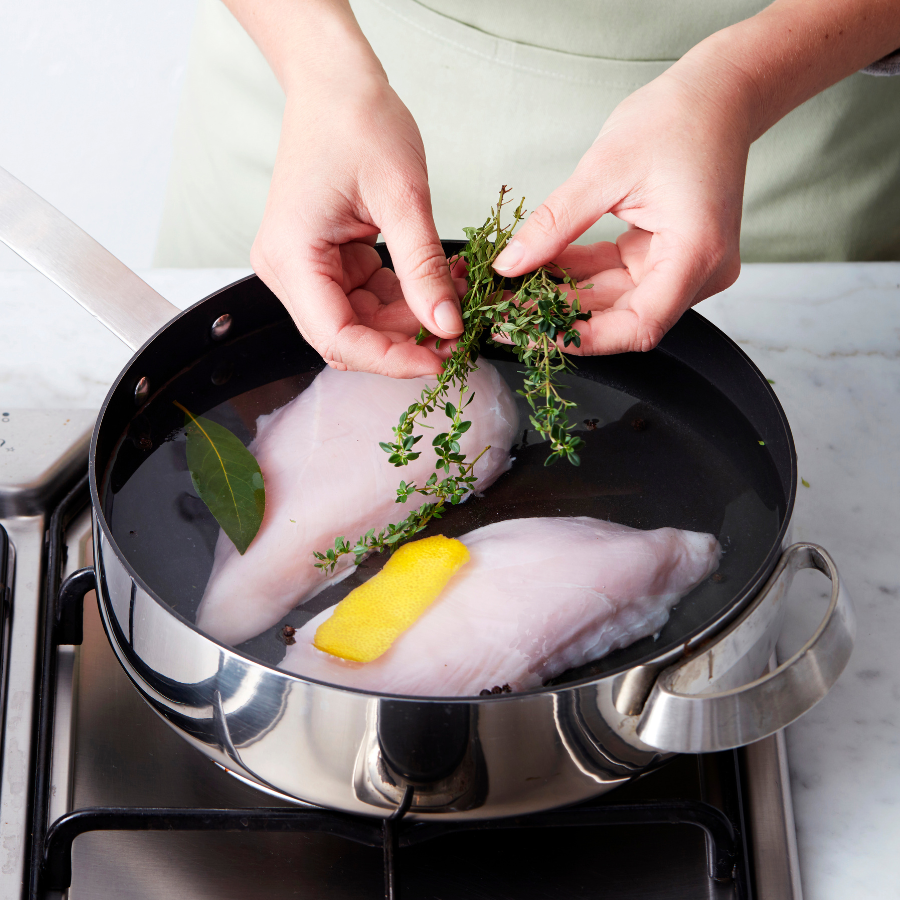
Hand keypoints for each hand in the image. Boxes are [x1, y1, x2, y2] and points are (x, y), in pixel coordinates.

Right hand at [251, 71, 461, 376]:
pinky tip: (434, 282)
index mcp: (291, 256)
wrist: (336, 84)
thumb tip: (445, 325)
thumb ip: (423, 269)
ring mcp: (304, 266)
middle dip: (402, 339)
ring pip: (359, 322)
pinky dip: (401, 297)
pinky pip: (364, 298)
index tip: (437, 359)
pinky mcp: (324, 260)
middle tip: (456, 329)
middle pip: (346, 336)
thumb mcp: (402, 198)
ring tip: (452, 294)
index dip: (389, 360)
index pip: (337, 338)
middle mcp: (287, 268)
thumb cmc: (357, 121)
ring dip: (407, 319)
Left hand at [492, 58, 752, 354]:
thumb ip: (554, 224)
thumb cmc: (678, 119)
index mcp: (695, 254)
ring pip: (614, 301)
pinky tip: (539, 270)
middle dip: (561, 317)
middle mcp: (697, 272)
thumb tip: (509, 265)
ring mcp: (684, 268)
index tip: (533, 332)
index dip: (585, 338)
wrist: (718, 95)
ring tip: (512, 291)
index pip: (639, 326)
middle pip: (622, 318)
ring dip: (564, 298)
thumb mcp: (605, 168)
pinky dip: (579, 275)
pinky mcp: (667, 258)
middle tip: (505, 311)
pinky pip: (616, 278)